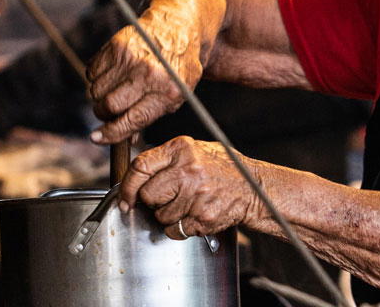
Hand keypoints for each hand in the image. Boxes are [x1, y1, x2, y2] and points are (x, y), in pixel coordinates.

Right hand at [87, 13, 204, 143]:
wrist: (177, 27)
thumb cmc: (176, 67)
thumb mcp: (176, 95)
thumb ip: (150, 117)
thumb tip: (125, 140)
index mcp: (167, 92)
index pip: (131, 120)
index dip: (110, 134)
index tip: (97, 138)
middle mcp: (148, 75)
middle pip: (108, 106)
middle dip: (103, 114)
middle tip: (109, 112)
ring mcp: (131, 58)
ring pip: (96, 91)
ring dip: (99, 96)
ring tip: (116, 89)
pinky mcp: (117, 45)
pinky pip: (91, 72)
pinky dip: (97, 78)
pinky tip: (113, 74)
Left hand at [119, 136, 262, 238]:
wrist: (254, 188)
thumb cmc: (224, 169)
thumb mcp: (195, 150)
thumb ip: (167, 158)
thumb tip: (136, 175)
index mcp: (182, 149)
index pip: (140, 166)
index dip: (127, 185)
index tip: (126, 197)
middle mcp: (188, 170)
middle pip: (148, 194)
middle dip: (153, 201)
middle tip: (168, 198)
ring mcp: (195, 195)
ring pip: (160, 215)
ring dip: (169, 215)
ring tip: (188, 204)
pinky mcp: (202, 217)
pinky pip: (174, 229)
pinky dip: (180, 227)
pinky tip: (194, 214)